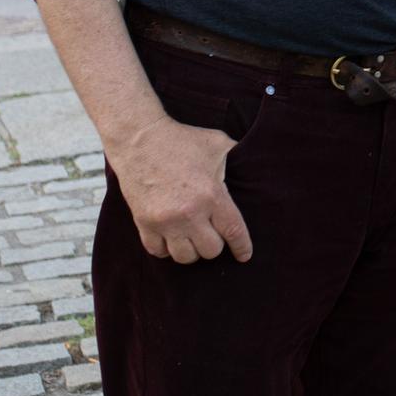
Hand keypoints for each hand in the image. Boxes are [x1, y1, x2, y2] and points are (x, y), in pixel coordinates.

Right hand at [111, 115, 252, 263]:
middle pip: (210, 250)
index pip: (233, 232)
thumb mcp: (217, 143)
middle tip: (212, 233)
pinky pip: (158, 252)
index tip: (244, 255)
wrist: (139, 139)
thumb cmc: (182, 140)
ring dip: (191, 250)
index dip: (242, 247)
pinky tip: (172, 238)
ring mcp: (164, 221)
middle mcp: (189, 213)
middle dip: (215, 244)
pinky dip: (166, 250)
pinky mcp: (143, 223)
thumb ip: (237, 156)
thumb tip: (255, 162)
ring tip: (193, 238)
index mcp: (211, 195)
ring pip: (185, 257)